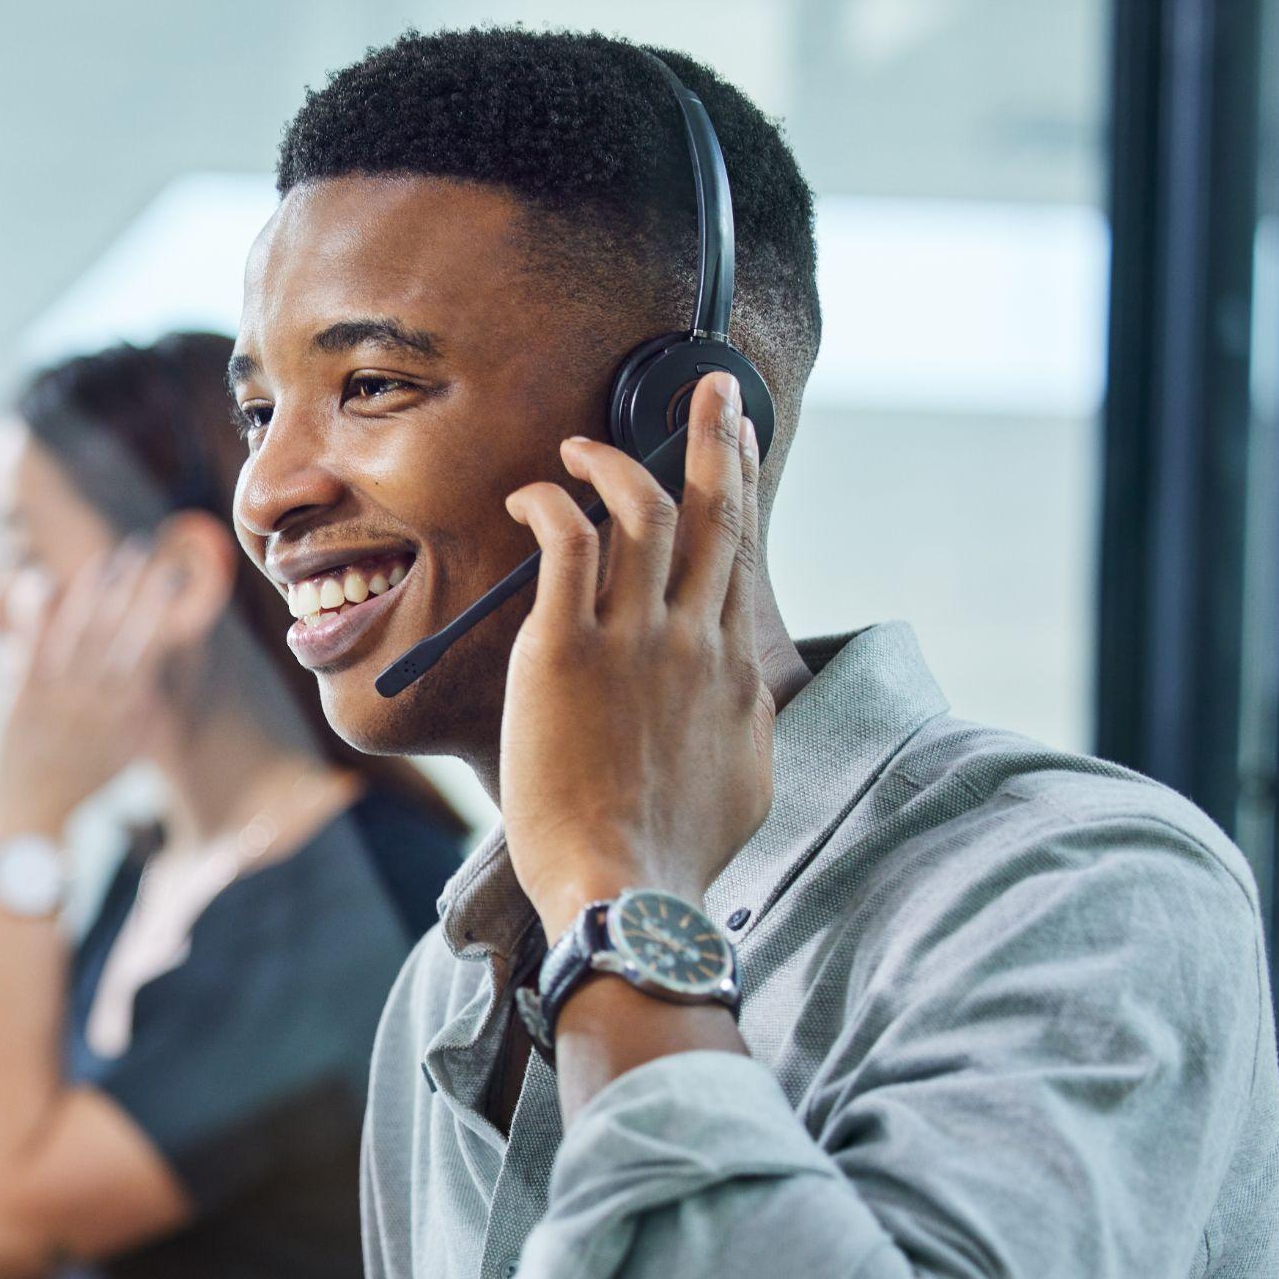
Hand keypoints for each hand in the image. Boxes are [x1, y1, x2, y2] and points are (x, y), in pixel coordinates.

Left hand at [0, 541, 174, 841]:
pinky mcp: (21, 702)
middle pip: (123, 635)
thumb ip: (142, 714)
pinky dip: (39, 613)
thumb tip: (162, 681)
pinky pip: (32, 647)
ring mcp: (60, 703)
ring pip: (82, 635)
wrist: (30, 823)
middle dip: (137, 591)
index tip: (176, 577)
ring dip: (95, 592)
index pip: (153, 653)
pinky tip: (46, 581)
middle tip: (147, 550)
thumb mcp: (123, 750)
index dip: (164, 612)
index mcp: (129, 717)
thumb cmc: (78, 783)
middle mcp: (100, 707)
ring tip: (108, 559)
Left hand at [499, 372, 775, 934]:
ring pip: (642, 512)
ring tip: (583, 444)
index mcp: (732, 667)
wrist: (628, 891)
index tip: (733, 442)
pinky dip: (550, 504)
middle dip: (713, 437)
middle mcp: (693, 638)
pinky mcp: (566, 651)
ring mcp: (633, 640)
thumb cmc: (676, 852)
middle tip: (709, 387)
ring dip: (615, 462)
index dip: (738, 483)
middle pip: (715, 510)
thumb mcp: (744, 780)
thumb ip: (743, 720)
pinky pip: (565, 545)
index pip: (742, 549)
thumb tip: (741, 693)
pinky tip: (534, 495)